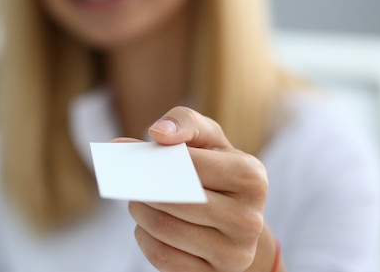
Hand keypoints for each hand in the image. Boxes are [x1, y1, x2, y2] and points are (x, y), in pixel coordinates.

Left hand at [116, 107, 280, 271]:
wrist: (238, 223)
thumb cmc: (216, 170)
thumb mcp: (208, 139)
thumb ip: (185, 122)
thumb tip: (158, 132)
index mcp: (252, 177)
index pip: (190, 165)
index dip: (155, 159)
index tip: (126, 152)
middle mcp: (249, 219)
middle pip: (174, 199)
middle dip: (143, 186)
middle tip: (129, 178)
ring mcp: (235, 254)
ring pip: (164, 228)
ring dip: (139, 210)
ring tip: (137, 199)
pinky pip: (162, 256)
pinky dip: (145, 237)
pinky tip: (146, 225)